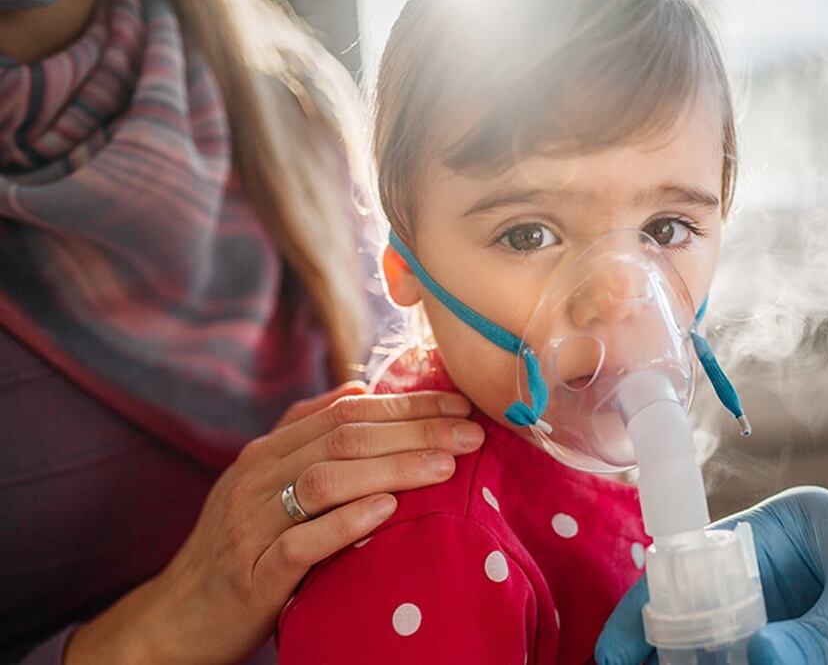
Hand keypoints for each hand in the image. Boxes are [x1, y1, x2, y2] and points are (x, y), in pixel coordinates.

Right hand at [65, 383, 484, 664]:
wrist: (175, 620)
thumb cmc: (238, 549)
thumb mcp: (266, 484)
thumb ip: (308, 434)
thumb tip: (361, 389)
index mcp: (267, 452)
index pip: (345, 412)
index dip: (405, 404)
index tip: (459, 403)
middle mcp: (257, 478)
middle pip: (343, 438)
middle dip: (414, 429)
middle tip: (471, 431)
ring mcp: (251, 524)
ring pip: (325, 480)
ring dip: (392, 468)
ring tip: (446, 465)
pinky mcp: (251, 574)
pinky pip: (300, 541)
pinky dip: (346, 522)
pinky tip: (387, 511)